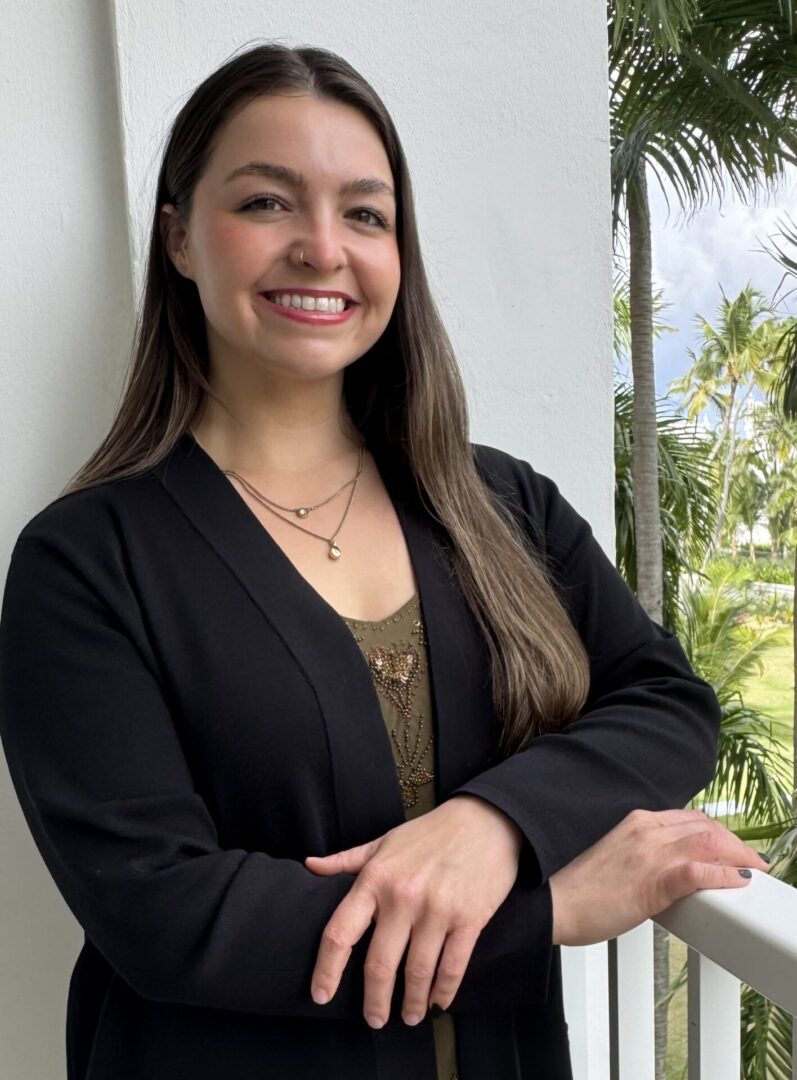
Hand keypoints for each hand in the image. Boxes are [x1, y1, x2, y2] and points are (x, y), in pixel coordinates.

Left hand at [304, 794, 522, 1028]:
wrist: (485, 820)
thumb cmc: (430, 833)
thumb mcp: (384, 841)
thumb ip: (346, 860)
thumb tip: (309, 865)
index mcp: (375, 878)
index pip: (340, 932)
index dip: (327, 970)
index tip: (320, 996)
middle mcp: (402, 896)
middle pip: (379, 964)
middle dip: (374, 1001)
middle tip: (374, 1020)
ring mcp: (437, 909)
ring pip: (417, 972)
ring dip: (412, 1003)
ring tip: (409, 1016)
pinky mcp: (469, 918)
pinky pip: (452, 966)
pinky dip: (444, 991)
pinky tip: (439, 1002)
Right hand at [549, 808, 770, 945]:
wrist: (552, 903)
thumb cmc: (576, 888)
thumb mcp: (614, 857)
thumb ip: (641, 852)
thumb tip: (668, 867)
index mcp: (635, 822)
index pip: (688, 818)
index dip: (716, 831)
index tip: (730, 845)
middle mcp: (644, 829)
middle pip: (704, 826)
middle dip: (734, 842)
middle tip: (750, 860)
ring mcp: (649, 853)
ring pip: (708, 842)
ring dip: (737, 856)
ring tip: (752, 870)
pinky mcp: (652, 880)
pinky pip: (699, 872)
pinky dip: (724, 875)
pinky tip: (737, 881)